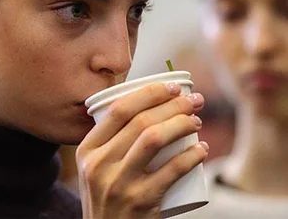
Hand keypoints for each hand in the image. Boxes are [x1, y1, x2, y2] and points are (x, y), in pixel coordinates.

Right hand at [76, 83, 207, 218]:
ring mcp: (119, 185)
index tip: (171, 86)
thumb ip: (111, 141)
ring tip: (196, 121)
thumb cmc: (107, 195)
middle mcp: (99, 165)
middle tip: (193, 101)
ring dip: (181, 124)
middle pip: (139, 121)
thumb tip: (149, 105)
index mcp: (87, 150)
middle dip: (172, 104)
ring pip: (153, 139)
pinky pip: (171, 172)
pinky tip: (201, 149)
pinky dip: (191, 156)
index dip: (148, 93)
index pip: (118, 110)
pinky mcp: (141, 204)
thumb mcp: (96, 167)